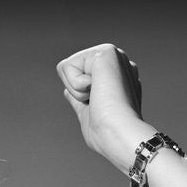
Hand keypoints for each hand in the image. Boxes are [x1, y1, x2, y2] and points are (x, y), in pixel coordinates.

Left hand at [56, 43, 153, 172]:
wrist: (120, 135)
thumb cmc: (107, 134)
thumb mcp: (88, 114)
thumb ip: (80, 100)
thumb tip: (68, 91)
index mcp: (115, 77)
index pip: (78, 79)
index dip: (79, 98)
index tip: (99, 110)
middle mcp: (116, 63)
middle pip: (69, 70)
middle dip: (75, 92)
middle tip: (98, 104)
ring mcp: (113, 56)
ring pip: (67, 66)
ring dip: (76, 90)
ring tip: (100, 98)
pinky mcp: (106, 51)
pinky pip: (68, 65)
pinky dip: (76, 85)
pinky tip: (98, 91)